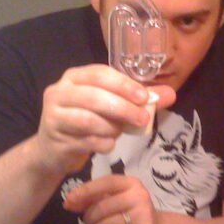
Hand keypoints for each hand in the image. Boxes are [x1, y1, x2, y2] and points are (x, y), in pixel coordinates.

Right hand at [35, 64, 175, 174]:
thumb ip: (139, 99)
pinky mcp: (54, 138)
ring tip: (120, 133)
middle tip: (143, 119)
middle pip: (93, 96)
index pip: (100, 73)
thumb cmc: (88, 122)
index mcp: (75, 77)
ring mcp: (53, 115)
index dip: (124, 85)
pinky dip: (103, 144)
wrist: (54, 150)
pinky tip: (108, 145)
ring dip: (112, 128)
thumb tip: (170, 94)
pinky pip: (85, 141)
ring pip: (88, 120)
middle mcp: (60, 92)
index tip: (145, 97)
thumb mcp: (113, 107)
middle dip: (123, 108)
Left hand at [63, 173, 162, 223]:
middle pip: (103, 207)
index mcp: (131, 183)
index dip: (86, 191)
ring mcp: (144, 215)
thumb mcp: (113, 199)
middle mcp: (139, 196)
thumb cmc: (128, 211)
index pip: (106, 183)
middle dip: (89, 219)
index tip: (69, 201)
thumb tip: (69, 202)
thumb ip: (92, 198)